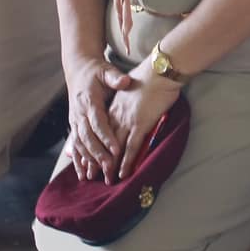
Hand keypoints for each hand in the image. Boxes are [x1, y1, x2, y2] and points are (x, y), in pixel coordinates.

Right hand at [63, 51, 132, 181]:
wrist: (79, 69)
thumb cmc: (96, 71)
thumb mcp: (106, 71)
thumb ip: (115, 77)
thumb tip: (125, 80)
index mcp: (89, 102)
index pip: (98, 123)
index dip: (107, 137)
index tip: (117, 149)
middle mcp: (79, 114)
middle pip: (88, 138)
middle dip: (98, 154)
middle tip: (109, 168)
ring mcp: (74, 121)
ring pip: (80, 144)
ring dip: (88, 160)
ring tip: (96, 175)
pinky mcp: (74, 126)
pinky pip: (75, 145)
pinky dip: (78, 160)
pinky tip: (82, 174)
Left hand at [98, 58, 181, 182]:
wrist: (159, 70)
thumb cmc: (151, 77)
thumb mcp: (133, 87)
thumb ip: (129, 100)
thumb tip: (132, 106)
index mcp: (115, 108)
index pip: (102, 131)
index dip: (95, 146)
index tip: (90, 157)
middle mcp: (117, 117)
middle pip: (103, 143)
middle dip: (97, 160)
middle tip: (92, 176)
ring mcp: (127, 121)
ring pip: (114, 148)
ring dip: (109, 165)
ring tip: (105, 180)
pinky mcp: (140, 124)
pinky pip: (130, 147)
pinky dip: (125, 161)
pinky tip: (122, 173)